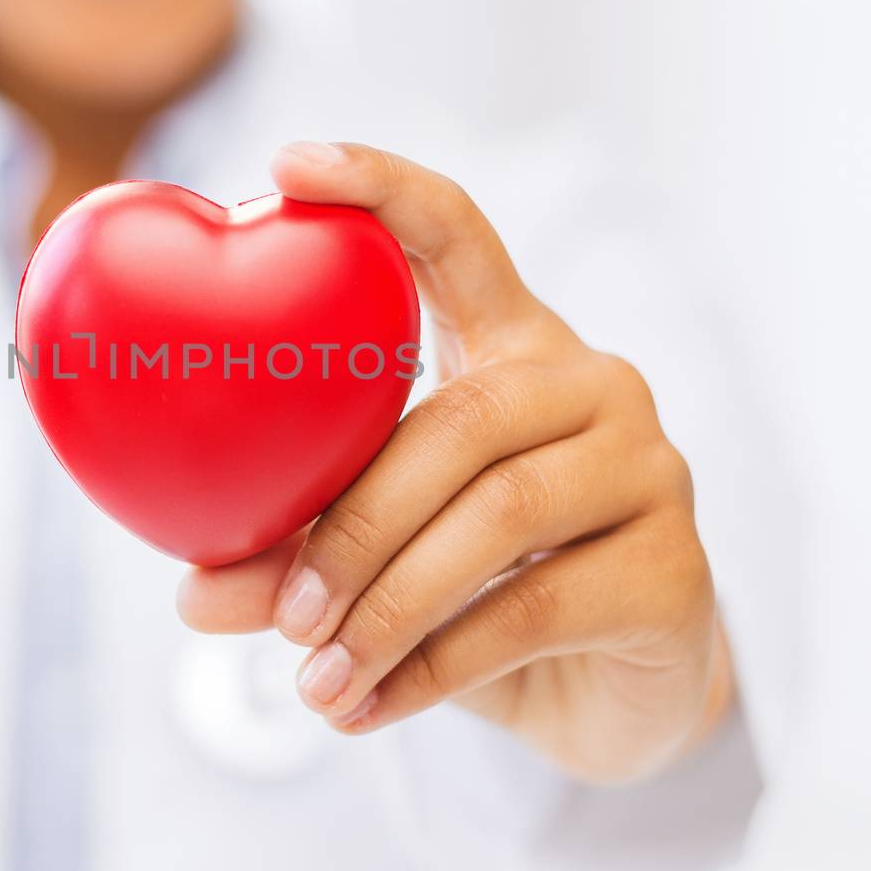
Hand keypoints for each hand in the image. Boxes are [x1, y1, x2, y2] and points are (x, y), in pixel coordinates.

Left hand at [177, 141, 734, 783]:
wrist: (611, 694)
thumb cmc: (477, 592)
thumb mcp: (382, 558)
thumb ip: (296, 555)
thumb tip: (192, 596)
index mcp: (512, 345)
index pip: (457, 235)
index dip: (379, 188)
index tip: (283, 162)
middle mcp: (593, 384)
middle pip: (461, 418)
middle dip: (351, 522)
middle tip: (279, 611)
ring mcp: (650, 470)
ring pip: (498, 517)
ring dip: (386, 605)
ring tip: (313, 678)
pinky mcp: (678, 570)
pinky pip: (533, 608)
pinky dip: (431, 668)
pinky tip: (364, 708)